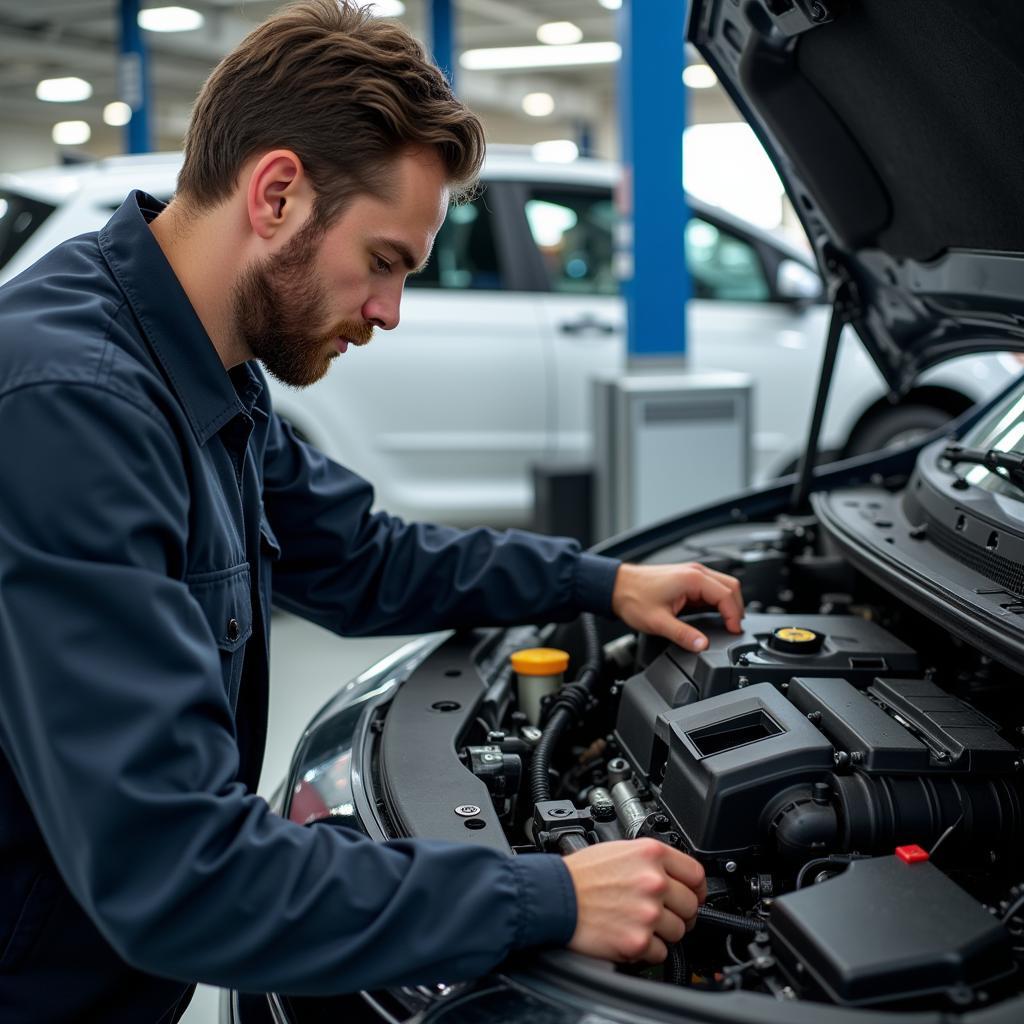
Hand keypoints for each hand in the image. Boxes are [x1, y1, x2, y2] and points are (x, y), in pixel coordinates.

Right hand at [563, 839, 706, 962]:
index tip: (693, 895)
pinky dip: (648, 949)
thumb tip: (674, 876)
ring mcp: (648, 912)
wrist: (554, 897)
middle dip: (679, 913)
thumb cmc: (580, 874)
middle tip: (661, 914)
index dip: (696, 888)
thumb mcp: (619, 850)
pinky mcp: (638, 940)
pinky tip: (629, 935)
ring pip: (679, 931)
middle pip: (691, 906)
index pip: (696, 874)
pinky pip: (661, 952)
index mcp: (651, 854)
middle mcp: (654, 881)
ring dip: (663, 932)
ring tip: (639, 924)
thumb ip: (650, 861)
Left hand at [611, 562, 743, 651]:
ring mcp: (691, 573)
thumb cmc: (633, 598)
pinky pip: (711, 588)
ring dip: (729, 603)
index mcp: (692, 579)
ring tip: (727, 623)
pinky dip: (718, 601)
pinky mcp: (687, 578)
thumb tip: (702, 645)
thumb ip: (683, 635)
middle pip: (731, 586)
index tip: (734, 632)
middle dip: (737, 608)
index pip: (727, 595)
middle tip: (734, 629)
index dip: (735, 616)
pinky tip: (714, 614)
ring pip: (723, 585)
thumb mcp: (658, 622)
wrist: (616, 586)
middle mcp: (695, 572)